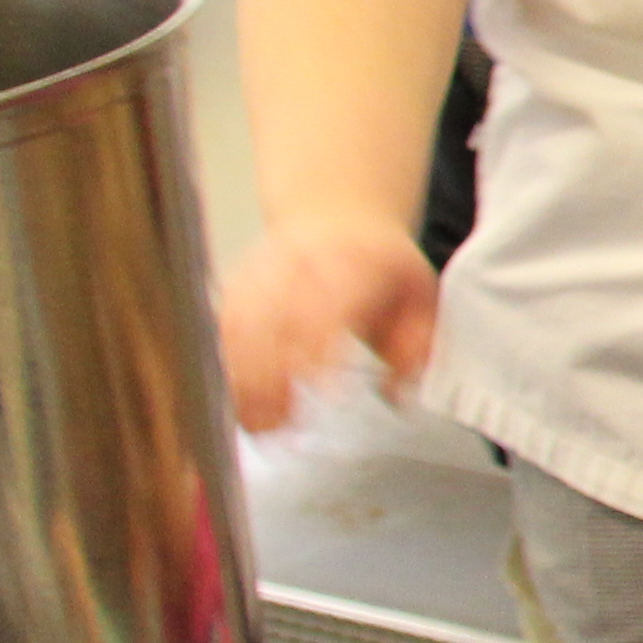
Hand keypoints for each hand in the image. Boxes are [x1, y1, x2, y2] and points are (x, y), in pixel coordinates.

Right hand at [217, 218, 439, 432]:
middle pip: (275, 321)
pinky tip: (231, 397)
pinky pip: (221, 324)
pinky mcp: (238, 282)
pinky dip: (223, 363)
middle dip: (272, 378)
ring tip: (253, 424)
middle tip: (276, 427)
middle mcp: (301, 263)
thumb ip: (417, 342)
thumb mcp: (421, 294)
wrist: (340, 215)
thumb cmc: (383, 265)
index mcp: (354, 262)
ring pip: (241, 326)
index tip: (320, 393)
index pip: (329, 307)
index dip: (318, 349)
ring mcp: (263, 271)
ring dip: (243, 378)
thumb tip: (399, 389)